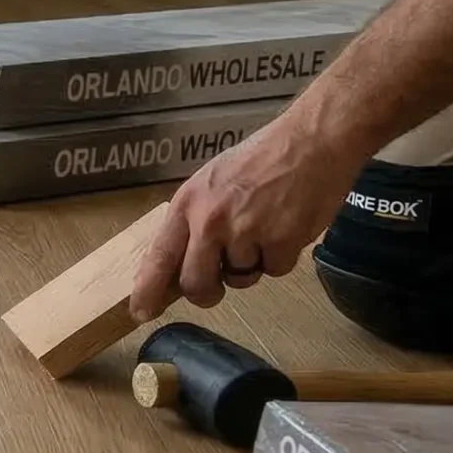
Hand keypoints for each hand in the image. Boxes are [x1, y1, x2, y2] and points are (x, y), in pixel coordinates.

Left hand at [129, 116, 362, 320]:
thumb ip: (194, 221)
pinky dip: (281, 257)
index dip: (148, 289)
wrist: (311, 141)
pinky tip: (286, 226)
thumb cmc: (261, 159)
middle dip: (206, 292)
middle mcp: (211, 220)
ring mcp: (246, 231)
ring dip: (252, 264)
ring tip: (265, 226)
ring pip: (240, 278)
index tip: (141, 311)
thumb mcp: (211, 182)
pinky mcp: (282, 240)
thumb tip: (180, 263)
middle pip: (196, 283)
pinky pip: (275, 270)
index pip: (159, 256)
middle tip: (217, 285)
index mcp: (188, 204)